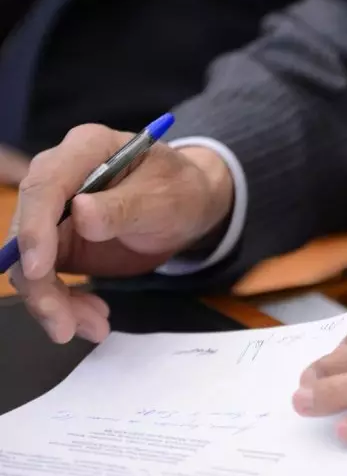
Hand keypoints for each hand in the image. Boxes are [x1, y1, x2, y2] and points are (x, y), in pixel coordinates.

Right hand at [6, 123, 234, 343]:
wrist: (192, 206)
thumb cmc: (181, 191)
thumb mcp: (166, 197)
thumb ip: (125, 207)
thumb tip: (81, 214)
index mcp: (85, 148)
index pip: (44, 187)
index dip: (35, 229)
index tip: (40, 270)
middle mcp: (59, 177)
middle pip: (25, 230)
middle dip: (41, 284)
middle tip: (65, 326)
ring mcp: (54, 212)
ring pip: (29, 263)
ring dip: (54, 302)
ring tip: (95, 327)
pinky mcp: (58, 243)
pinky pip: (46, 279)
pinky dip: (65, 304)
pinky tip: (94, 319)